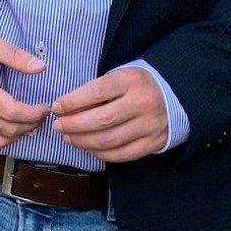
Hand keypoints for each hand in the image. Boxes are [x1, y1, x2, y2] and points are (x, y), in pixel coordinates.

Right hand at [0, 31, 48, 151]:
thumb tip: (40, 67)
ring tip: (26, 125)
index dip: (32, 114)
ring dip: (15, 137)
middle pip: (5, 129)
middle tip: (39, 116)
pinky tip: (6, 132)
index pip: (10, 111)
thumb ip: (15, 55)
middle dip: (29, 125)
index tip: (44, 108)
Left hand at [51, 67, 167, 162]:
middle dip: (74, 125)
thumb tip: (65, 108)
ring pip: (110, 140)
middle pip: (102, 119)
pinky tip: (88, 148)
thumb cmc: (136, 84)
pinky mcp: (154, 142)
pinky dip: (102, 154)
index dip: (72, 102)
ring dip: (83, 141)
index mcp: (132, 80)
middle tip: (58, 126)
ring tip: (69, 138)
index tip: (56, 107)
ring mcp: (150, 125)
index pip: (96, 92)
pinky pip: (123, 154)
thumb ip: (96, 90)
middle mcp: (143, 103)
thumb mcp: (119, 76)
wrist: (173, 94)